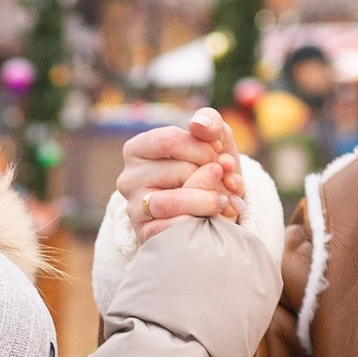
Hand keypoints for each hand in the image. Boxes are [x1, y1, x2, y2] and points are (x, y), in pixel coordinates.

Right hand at [119, 105, 241, 235]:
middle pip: (178, 171)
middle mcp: (129, 178)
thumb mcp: (214, 139)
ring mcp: (134, 208)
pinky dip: (201, 221)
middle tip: (227, 180)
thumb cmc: (209, 168)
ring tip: (225, 198)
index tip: (219, 155)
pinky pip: (174, 228)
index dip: (202, 148)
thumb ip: (210, 122)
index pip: (169, 141)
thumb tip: (198, 124)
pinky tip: (215, 217)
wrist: (216, 207)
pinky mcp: (145, 234)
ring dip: (209, 200)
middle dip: (212, 176)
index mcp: (137, 149)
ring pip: (174, 202)